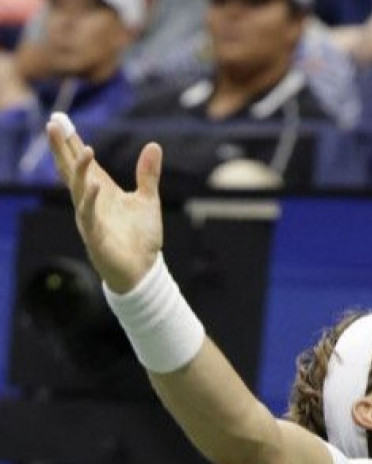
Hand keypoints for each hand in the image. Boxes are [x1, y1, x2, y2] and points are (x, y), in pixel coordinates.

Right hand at [46, 115, 164, 293]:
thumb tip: (154, 145)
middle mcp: (90, 201)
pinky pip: (89, 215)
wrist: (144, 270)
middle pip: (70, 170)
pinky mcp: (96, 235)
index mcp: (101, 190)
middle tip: (52, 124)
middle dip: (61, 149)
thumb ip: (148, 174)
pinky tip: (93, 185)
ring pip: (77, 190)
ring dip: (79, 170)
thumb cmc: (141, 237)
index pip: (82, 162)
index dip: (71, 142)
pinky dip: (90, 200)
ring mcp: (90, 218)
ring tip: (84, 150)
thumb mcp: (148, 199)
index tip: (59, 121)